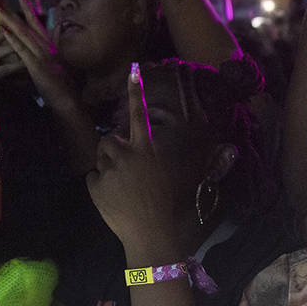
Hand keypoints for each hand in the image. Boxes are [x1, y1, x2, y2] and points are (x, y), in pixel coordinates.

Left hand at [0, 0, 77, 108]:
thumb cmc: (65, 83)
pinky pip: (22, 50)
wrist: (69, 99)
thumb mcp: (61, 59)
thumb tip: (59, 27)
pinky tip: (4, 32)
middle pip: (29, 24)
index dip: (27, 7)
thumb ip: (59, 42)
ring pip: (24, 34)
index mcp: (50, 44)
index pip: (36, 22)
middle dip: (16, 9)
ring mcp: (41, 55)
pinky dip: (13, 40)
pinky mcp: (36, 66)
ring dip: (11, 21)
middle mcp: (47, 46)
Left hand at [85, 66, 175, 255]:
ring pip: (100, 158)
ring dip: (108, 166)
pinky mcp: (95, 188)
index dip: (136, 91)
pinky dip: (100, 185)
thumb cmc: (173, 206)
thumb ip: (187, 159)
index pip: (140, 114)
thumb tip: (214, 149)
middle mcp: (126, 155)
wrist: (153, 236)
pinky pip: (93, 178)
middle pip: (109, 140)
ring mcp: (109, 171)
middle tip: (126, 168)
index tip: (133, 70)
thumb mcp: (185, 177)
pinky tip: (114, 198)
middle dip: (113, 149)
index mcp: (147, 149)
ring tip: (122, 186)